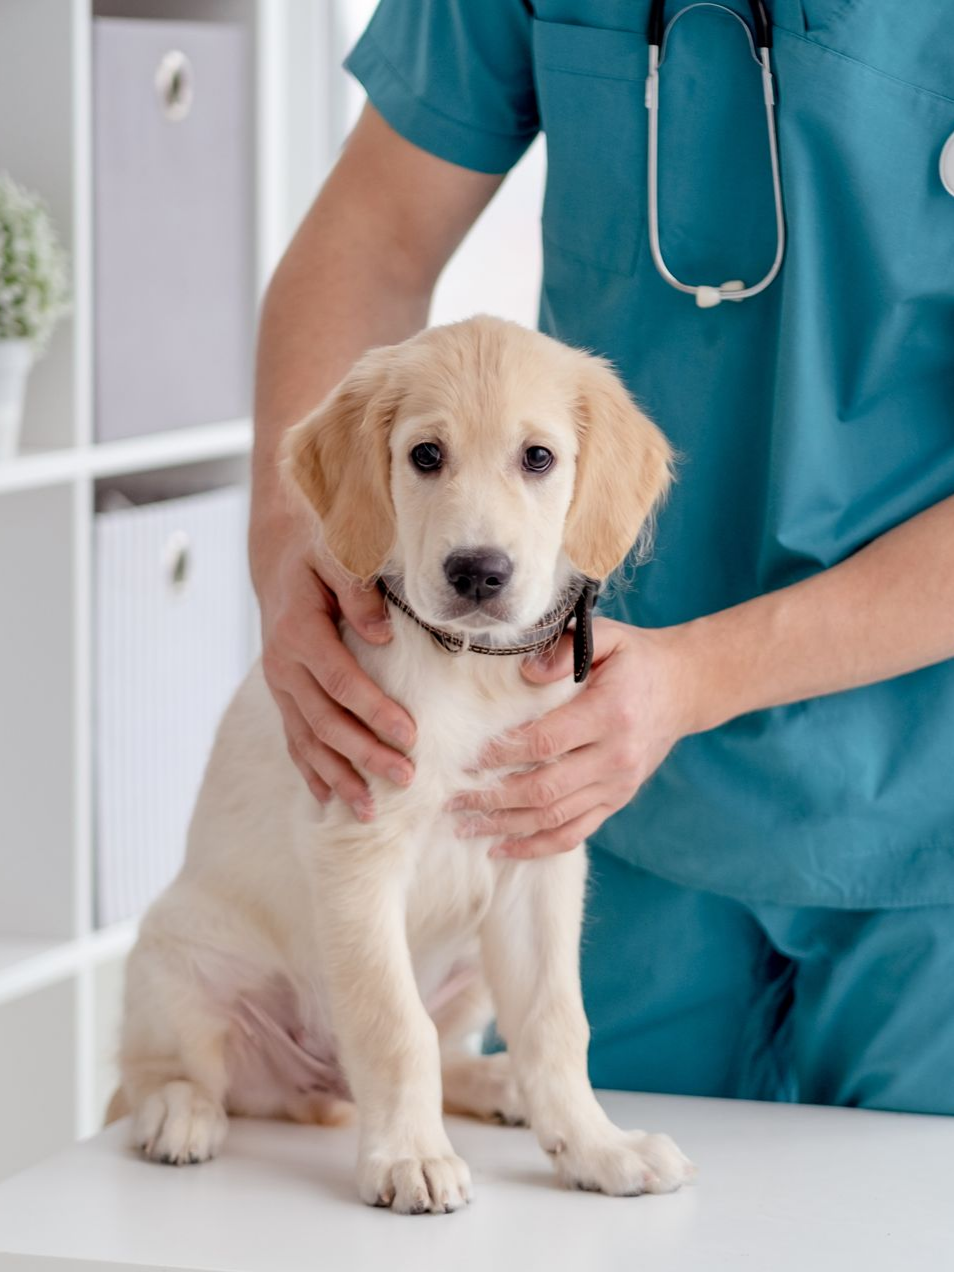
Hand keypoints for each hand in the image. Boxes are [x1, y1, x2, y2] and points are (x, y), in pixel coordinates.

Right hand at [258, 523, 415, 817]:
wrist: (276, 552)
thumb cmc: (317, 549)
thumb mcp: (337, 553)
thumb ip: (358, 591)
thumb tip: (384, 634)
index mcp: (299, 632)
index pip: (342, 682)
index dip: (376, 712)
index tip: (411, 737)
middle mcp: (283, 665)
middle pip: (326, 721)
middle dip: (365, 755)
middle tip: (405, 779)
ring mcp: (279, 684)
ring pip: (308, 740)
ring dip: (338, 777)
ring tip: (369, 811)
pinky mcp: (282, 694)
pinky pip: (294, 738)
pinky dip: (312, 771)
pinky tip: (330, 799)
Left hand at [449, 618, 695, 857]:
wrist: (684, 688)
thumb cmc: (634, 659)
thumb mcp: (608, 637)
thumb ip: (566, 649)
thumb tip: (526, 673)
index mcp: (610, 713)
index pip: (545, 741)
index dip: (501, 754)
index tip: (466, 757)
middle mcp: (616, 756)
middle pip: (544, 789)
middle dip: (492, 798)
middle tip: (451, 800)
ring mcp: (618, 784)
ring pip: (554, 818)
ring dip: (505, 827)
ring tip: (463, 826)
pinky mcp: (617, 800)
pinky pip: (574, 833)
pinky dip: (536, 846)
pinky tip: (502, 848)